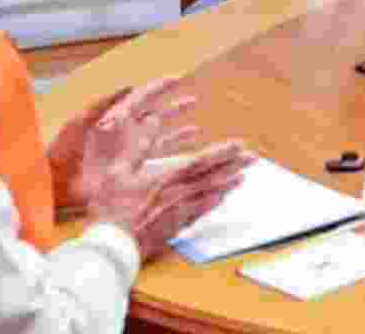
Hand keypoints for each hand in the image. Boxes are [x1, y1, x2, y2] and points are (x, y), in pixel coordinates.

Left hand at [48, 76, 199, 212]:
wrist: (53, 184)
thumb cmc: (63, 152)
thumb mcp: (79, 123)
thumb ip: (103, 103)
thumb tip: (130, 85)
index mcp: (113, 116)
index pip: (141, 96)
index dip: (159, 86)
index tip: (178, 77)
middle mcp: (124, 131)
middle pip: (154, 114)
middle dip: (173, 107)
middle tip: (194, 99)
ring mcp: (127, 151)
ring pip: (158, 137)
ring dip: (176, 131)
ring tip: (196, 128)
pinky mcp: (128, 169)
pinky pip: (154, 158)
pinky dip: (169, 154)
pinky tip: (180, 158)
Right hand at [87, 132, 254, 260]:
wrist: (113, 245)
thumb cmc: (111, 207)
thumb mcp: (118, 170)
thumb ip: (138, 145)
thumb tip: (150, 119)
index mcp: (166, 178)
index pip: (201, 161)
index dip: (222, 152)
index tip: (240, 144)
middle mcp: (179, 195)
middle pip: (212, 178)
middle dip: (234, 166)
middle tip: (253, 159)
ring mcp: (180, 213)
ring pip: (211, 195)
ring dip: (229, 184)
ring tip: (244, 176)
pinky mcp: (176, 227)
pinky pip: (201, 213)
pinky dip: (214, 204)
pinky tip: (222, 199)